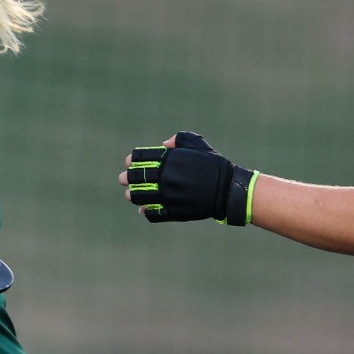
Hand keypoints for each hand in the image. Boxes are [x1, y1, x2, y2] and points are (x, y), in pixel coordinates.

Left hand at [123, 131, 257, 224]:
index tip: (130, 162)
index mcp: (169, 159)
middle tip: (125, 179)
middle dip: (128, 177)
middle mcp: (166, 177)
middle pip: (135, 177)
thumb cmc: (213, 164)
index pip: (139, 158)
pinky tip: (144, 209)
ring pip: (140, 196)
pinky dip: (146, 212)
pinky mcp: (174, 211)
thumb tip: (162, 145)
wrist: (228, 189)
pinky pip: (153, 213)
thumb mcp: (197, 144)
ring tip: (130, 194)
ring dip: (132, 195)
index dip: (132, 160)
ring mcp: (169, 195)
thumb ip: (178, 140)